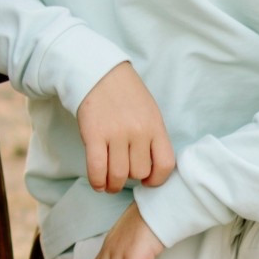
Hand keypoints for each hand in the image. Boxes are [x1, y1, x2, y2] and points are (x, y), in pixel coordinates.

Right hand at [77, 61, 175, 192]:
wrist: (99, 73)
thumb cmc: (126, 94)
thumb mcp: (150, 112)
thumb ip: (153, 138)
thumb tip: (150, 168)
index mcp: (155, 126)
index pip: (165, 164)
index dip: (157, 180)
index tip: (147, 181)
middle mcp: (138, 132)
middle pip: (139, 172)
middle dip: (131, 178)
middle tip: (123, 172)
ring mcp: (115, 134)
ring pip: (119, 175)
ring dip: (113, 185)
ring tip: (109, 184)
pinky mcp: (93, 134)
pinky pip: (97, 169)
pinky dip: (97, 182)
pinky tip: (98, 183)